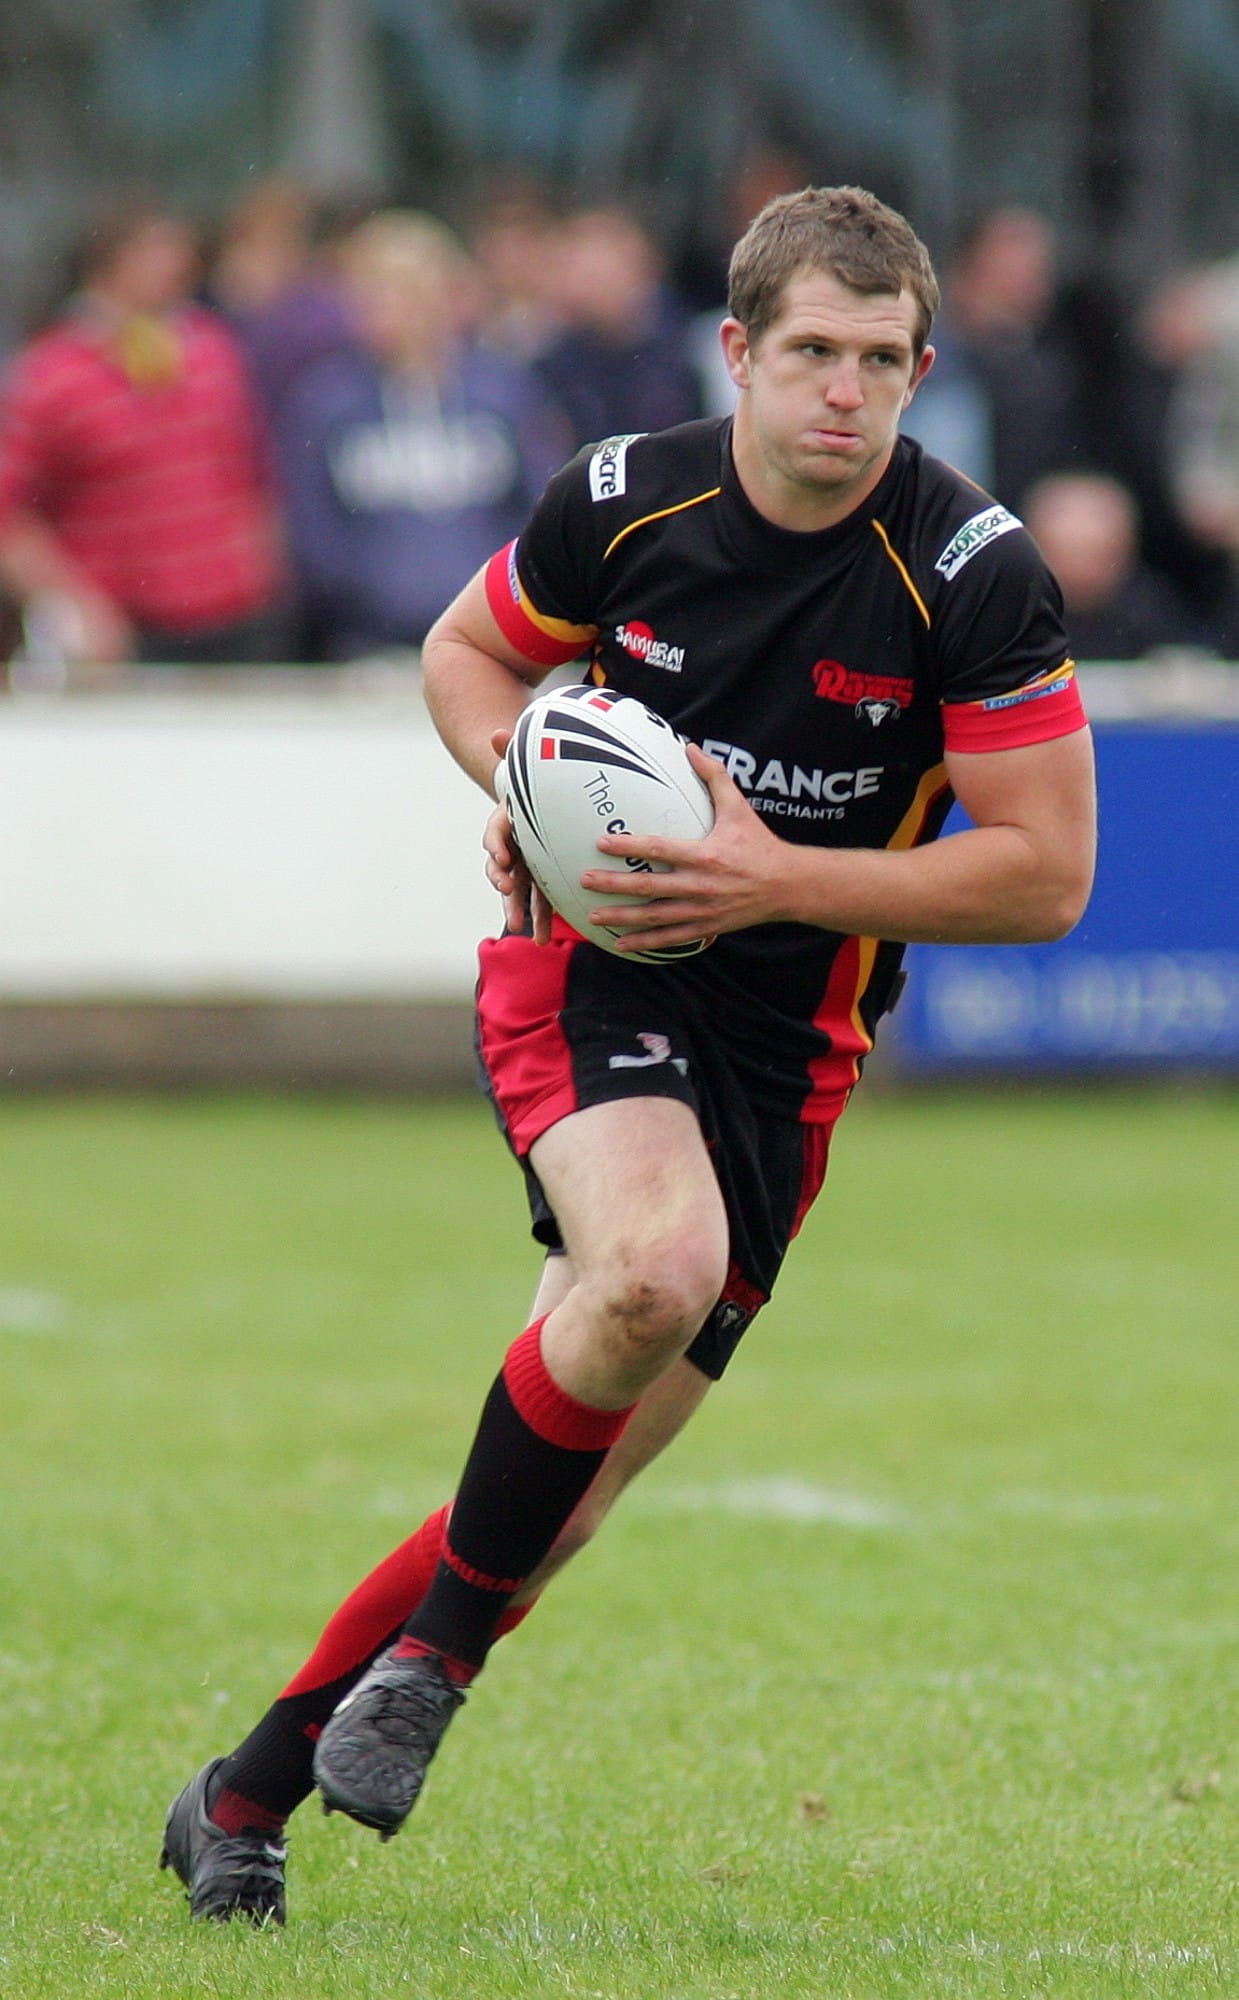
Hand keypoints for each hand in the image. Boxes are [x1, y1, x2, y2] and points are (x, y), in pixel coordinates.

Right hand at [484, 728, 554, 941]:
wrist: (548, 801)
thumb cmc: (539, 785)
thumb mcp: (529, 768)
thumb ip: (512, 753)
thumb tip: (497, 733)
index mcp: (508, 821)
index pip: (496, 834)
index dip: (497, 846)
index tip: (502, 857)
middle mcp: (513, 846)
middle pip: (501, 868)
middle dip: (503, 882)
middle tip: (508, 890)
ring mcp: (526, 865)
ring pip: (518, 890)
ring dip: (517, 909)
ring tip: (521, 929)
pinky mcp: (542, 880)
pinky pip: (540, 902)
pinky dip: (541, 920)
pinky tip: (545, 940)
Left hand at [581, 744, 791, 952]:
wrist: (787, 886)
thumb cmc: (759, 844)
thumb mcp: (739, 807)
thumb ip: (714, 777)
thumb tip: (690, 748)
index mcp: (706, 855)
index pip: (660, 849)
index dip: (629, 846)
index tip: (601, 843)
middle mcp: (701, 885)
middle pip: (649, 887)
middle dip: (614, 885)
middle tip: (585, 880)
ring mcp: (702, 910)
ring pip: (655, 917)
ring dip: (622, 918)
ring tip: (593, 916)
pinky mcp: (706, 928)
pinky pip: (671, 938)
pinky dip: (646, 942)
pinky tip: (621, 944)